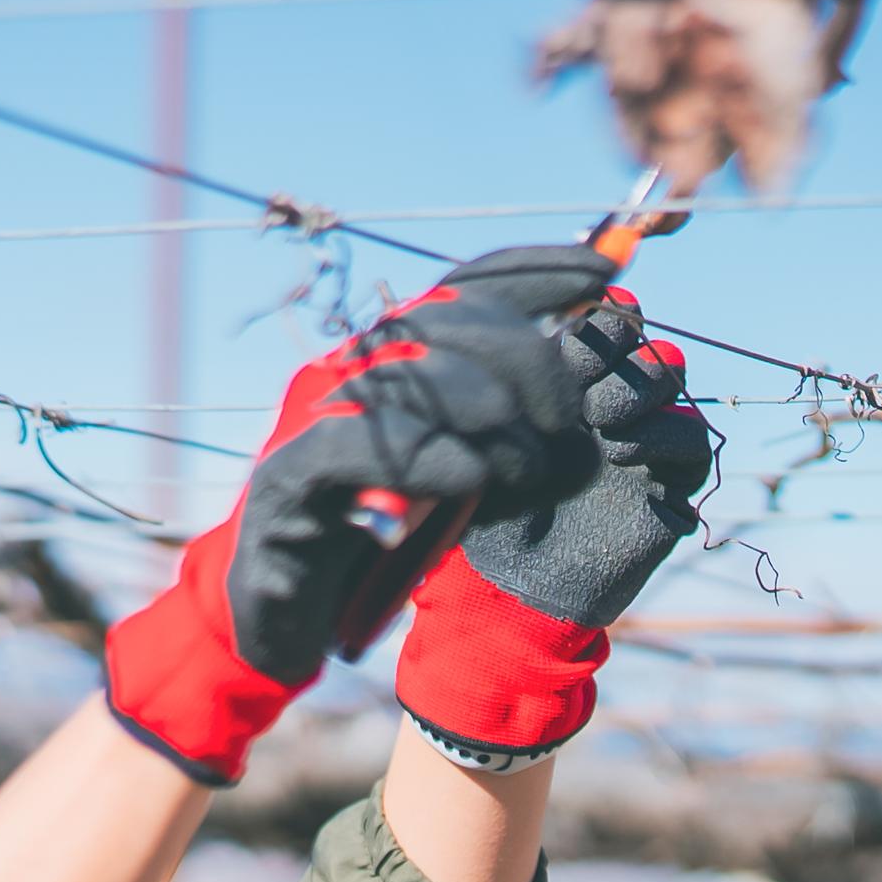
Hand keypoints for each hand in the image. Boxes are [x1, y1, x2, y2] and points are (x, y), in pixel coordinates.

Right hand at [103, 248, 603, 784]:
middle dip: (524, 359)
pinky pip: (357, 447)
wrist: (282, 610)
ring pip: (406, 375)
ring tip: (532, 462)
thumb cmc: (378, 533)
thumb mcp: (456, 465)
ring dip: (487, 413)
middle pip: (444, 322)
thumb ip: (501, 416)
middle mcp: (345, 370)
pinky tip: (470, 478)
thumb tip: (584, 362)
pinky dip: (424, 457)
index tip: (600, 273)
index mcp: (384, 357)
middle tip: (566, 422)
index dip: (530, 271)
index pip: (458, 285)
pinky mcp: (286, 479)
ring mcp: (310, 420)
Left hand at [396, 271, 712, 770]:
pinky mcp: (670, 482)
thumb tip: (520, 316)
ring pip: (671, 376)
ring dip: (641, 386)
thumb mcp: (486, 439)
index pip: (602, 321)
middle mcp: (609, 401)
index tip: (564, 337)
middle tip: (582, 381)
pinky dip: (665, 436)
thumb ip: (508, 383)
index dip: (594, 320)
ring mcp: (642, 438)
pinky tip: (622, 453)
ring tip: (600, 419)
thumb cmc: (487, 510)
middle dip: (617, 349)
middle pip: (640, 339)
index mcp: (569, 381)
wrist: (512, 590)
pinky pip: (692, 440)